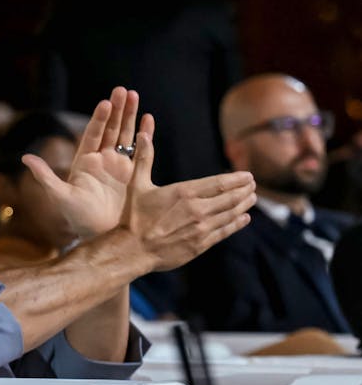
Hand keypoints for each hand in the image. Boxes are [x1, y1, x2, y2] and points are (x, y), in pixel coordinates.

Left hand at [22, 86, 151, 237]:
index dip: (99, 119)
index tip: (105, 102)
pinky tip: (148, 119)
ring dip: (130, 116)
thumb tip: (25, 157)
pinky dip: (145, 135)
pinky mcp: (134, 174)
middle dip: (117, 110)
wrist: (100, 235)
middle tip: (123, 90)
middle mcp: (102, 159)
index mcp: (85, 161)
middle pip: (110, 129)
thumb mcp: (60, 196)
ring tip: (135, 95)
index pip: (93, 134)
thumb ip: (45, 176)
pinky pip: (141, 151)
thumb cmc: (77, 217)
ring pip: (125, 135)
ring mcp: (119, 165)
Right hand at [120, 130, 255, 270]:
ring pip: (231, 214)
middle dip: (245, 190)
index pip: (220, 183)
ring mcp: (201, 228)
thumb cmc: (133, 217)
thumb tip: (142, 134)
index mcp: (184, 192)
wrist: (132, 250)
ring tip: (252, 198)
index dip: (237, 179)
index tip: (248, 175)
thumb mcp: (136, 185)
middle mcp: (197, 209)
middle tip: (252, 185)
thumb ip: (143, 159)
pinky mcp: (201, 244)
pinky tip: (244, 218)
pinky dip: (237, 223)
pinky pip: (225, 231)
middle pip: (230, 197)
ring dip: (244, 205)